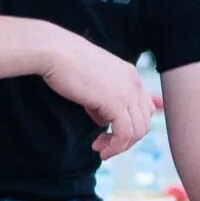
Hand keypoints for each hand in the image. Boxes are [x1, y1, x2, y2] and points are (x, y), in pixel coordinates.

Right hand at [38, 28, 152, 158]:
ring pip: (138, 131)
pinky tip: (99, 148)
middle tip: (102, 144)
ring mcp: (128, 92)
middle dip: (126, 140)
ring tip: (100, 148)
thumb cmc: (65, 63)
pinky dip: (115, 147)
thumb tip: (103, 121)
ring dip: (120, 146)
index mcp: (130, 74)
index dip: (130, 126)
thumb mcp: (92, 82)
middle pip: (144, 123)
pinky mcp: (116, 102)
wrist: (54, 51)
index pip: (144, 108)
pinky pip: (125, 134)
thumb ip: (102, 101)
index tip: (108, 133)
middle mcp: (134, 83)